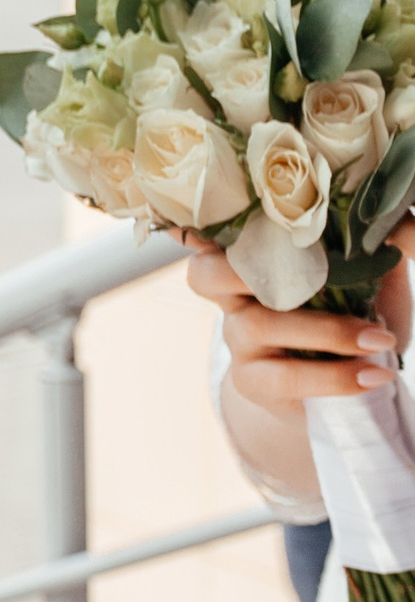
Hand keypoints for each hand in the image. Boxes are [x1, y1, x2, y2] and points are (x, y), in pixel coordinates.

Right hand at [183, 222, 414, 421]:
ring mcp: (237, 340)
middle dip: (254, 268)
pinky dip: (335, 376)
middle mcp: (232, 298)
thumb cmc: (346, 320)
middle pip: (207, 274)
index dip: (205, 227)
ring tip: (380, 340)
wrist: (333, 387)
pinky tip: (375, 374)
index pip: (211, 237)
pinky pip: (285, 377)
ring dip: (327, 331)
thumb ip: (370, 255)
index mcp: (249, 263)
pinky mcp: (251, 382)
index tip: (245, 214)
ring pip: (259, 324)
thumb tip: (396, 230)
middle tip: (320, 274)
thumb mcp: (362, 283)